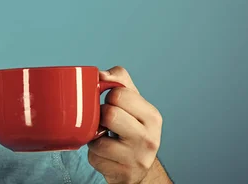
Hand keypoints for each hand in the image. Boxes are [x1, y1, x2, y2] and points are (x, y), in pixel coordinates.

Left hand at [87, 66, 163, 183]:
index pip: (119, 94)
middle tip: (107, 123)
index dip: (109, 97)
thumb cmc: (131, 126)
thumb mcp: (132, 101)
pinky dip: (94, 155)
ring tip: (105, 138)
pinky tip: (106, 154)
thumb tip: (99, 74)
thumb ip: (118, 79)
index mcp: (152, 116)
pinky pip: (94, 158)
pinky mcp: (124, 174)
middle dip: (101, 117)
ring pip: (98, 140)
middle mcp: (149, 138)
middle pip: (109, 115)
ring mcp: (138, 159)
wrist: (138, 166)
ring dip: (94, 138)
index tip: (113, 105)